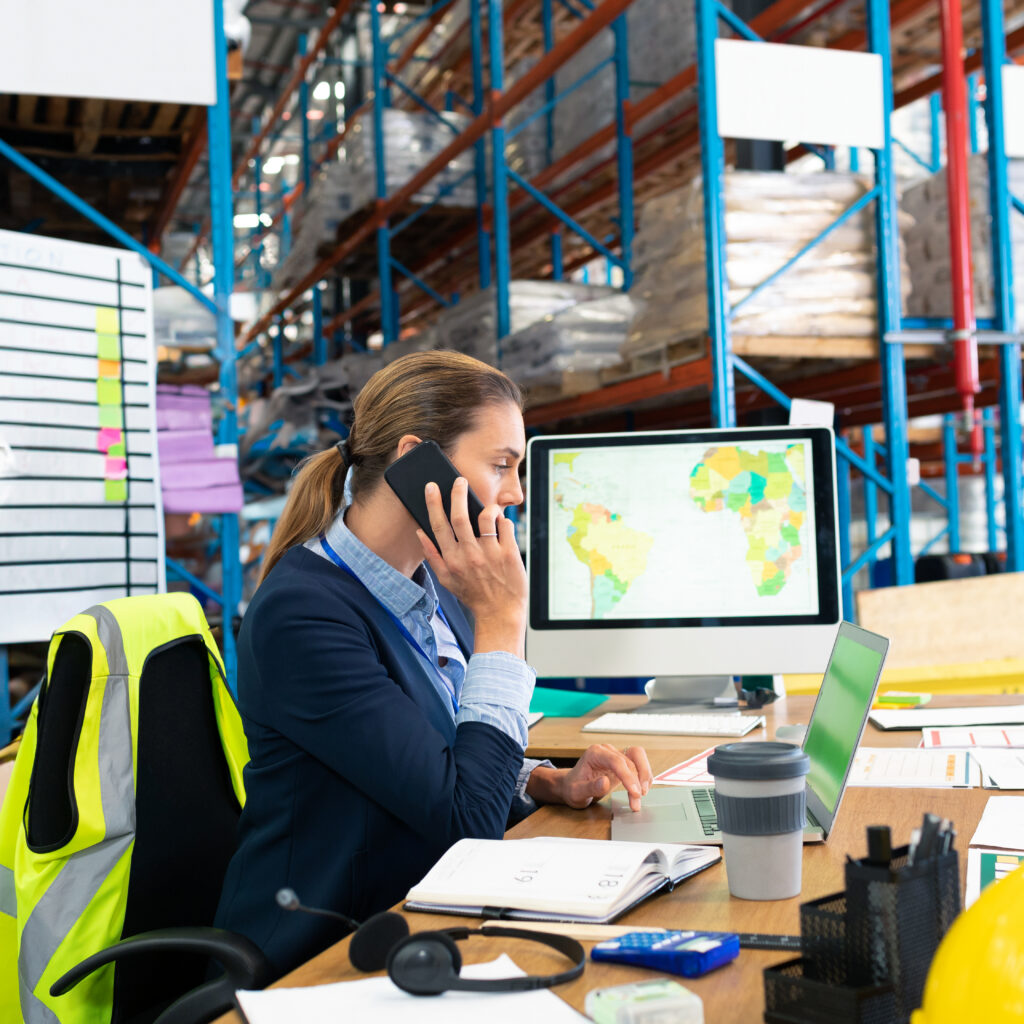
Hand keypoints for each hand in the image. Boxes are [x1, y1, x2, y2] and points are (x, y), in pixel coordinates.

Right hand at [417, 477, 526, 655]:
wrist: (500, 613)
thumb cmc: (473, 595)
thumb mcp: (447, 579)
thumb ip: (433, 556)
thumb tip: (420, 533)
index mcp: (452, 560)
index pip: (439, 525)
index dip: (433, 503)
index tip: (432, 486)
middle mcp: (469, 555)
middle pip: (460, 516)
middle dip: (458, 493)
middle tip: (459, 480)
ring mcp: (490, 554)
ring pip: (486, 517)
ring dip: (487, 507)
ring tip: (487, 508)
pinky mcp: (510, 554)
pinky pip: (506, 526)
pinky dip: (503, 520)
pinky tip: (502, 526)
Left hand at [528, 744, 652, 811]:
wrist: (571, 786)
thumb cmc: (572, 788)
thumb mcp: (577, 792)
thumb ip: (590, 787)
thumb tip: (605, 782)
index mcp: (595, 753)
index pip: (617, 761)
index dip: (628, 777)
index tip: (635, 793)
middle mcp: (607, 751)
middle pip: (630, 761)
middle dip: (637, 782)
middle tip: (637, 801)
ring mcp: (615, 755)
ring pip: (638, 758)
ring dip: (644, 776)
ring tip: (641, 795)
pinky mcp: (622, 762)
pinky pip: (638, 763)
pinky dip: (643, 776)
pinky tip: (641, 789)